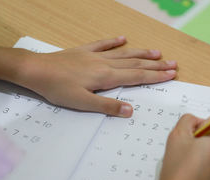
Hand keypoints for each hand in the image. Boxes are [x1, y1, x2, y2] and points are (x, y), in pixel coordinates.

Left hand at [14, 36, 176, 116]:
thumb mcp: (82, 104)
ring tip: (157, 52)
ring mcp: (94, 55)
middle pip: (135, 64)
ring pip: (123, 53)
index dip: (155, 76)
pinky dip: (114, 41)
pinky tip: (123, 38)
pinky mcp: (83, 51)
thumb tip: (130, 110)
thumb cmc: (58, 89)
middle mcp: (104, 64)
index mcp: (106, 78)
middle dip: (155, 65)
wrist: (36, 70)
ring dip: (141, 53)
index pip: (136, 76)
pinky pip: (102, 44)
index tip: (171, 74)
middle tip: (173, 64)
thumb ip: (107, 107)